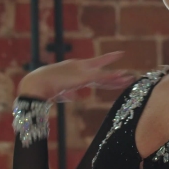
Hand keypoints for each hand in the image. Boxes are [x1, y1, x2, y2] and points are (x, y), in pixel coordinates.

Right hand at [17, 52, 135, 101]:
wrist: (39, 83)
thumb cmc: (46, 87)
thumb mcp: (60, 92)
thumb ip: (68, 94)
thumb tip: (74, 98)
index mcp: (77, 75)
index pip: (96, 77)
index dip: (107, 77)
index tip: (117, 74)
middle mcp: (82, 70)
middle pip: (103, 76)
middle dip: (115, 77)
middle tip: (129, 76)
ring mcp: (84, 72)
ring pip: (105, 76)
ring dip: (117, 77)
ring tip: (130, 77)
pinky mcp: (84, 76)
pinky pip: (102, 77)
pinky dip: (112, 76)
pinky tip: (121, 75)